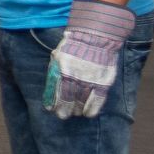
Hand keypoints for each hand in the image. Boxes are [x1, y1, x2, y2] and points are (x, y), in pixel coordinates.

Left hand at [43, 0, 134, 118]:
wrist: (96, 38)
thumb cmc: (74, 47)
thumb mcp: (58, 56)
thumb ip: (54, 71)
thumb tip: (50, 89)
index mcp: (62, 69)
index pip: (55, 91)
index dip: (52, 103)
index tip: (51, 109)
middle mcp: (75, 76)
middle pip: (68, 99)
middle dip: (64, 110)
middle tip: (62, 115)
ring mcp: (90, 79)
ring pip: (82, 101)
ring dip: (77, 110)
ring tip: (74, 113)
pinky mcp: (103, 82)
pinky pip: (97, 100)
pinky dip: (92, 109)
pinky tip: (88, 114)